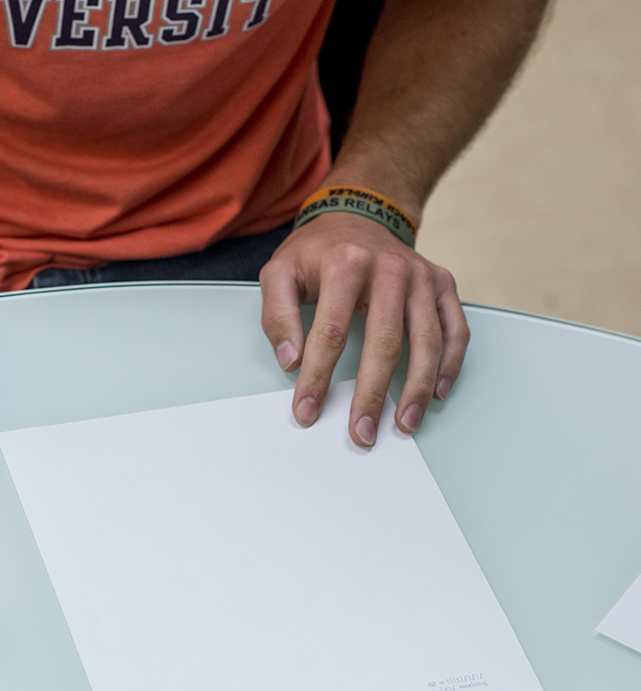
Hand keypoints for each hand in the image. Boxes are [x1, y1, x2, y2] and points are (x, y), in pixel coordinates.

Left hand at [259, 212, 468, 445]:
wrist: (358, 215)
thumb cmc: (317, 252)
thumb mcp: (278, 273)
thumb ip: (277, 316)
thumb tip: (291, 361)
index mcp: (346, 264)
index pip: (330, 332)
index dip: (318, 376)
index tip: (307, 410)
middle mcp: (391, 269)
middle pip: (385, 343)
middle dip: (372, 395)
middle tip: (362, 432)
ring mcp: (422, 277)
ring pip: (427, 341)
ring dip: (417, 389)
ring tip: (404, 424)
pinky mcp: (442, 285)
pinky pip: (455, 329)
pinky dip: (450, 364)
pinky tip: (437, 392)